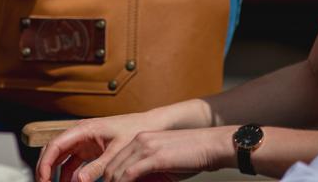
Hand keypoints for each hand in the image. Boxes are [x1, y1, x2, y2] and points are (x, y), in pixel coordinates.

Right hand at [36, 112, 179, 181]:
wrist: (150, 126)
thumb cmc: (134, 131)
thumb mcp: (117, 152)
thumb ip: (98, 168)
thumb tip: (78, 181)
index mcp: (83, 129)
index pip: (55, 145)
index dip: (45, 162)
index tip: (43, 179)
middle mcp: (79, 134)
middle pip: (53, 150)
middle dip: (45, 168)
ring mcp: (83, 142)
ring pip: (60, 157)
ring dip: (55, 172)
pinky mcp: (89, 150)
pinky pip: (72, 163)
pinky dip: (68, 174)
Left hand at [100, 127, 235, 181]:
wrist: (211, 145)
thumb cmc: (190, 157)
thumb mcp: (163, 166)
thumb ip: (146, 174)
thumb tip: (130, 180)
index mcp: (137, 141)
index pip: (113, 162)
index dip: (106, 179)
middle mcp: (137, 141)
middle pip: (110, 167)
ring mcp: (144, 147)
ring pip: (117, 171)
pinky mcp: (154, 156)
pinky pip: (130, 174)